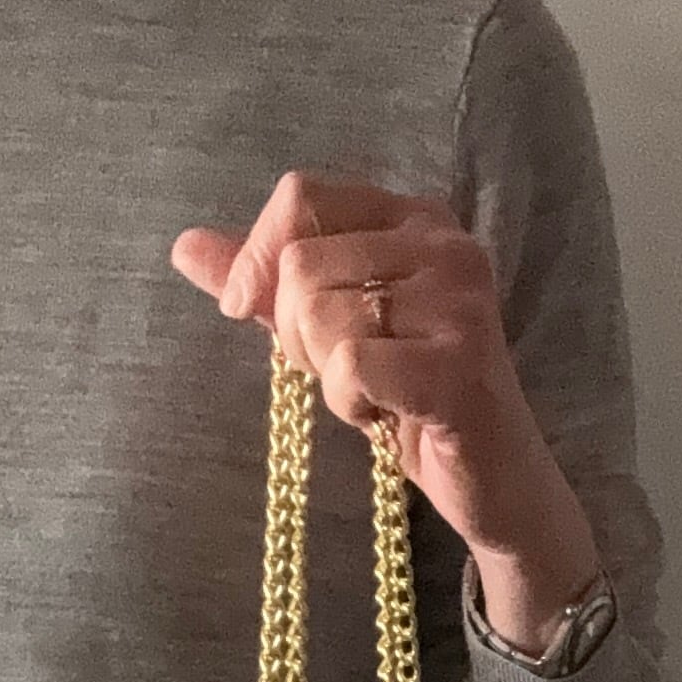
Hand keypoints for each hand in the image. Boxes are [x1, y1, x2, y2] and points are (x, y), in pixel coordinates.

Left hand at [171, 171, 601, 653]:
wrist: (497, 485)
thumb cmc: (415, 402)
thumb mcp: (335, 330)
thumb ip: (270, 284)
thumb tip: (184, 246)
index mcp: (417, 219)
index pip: (303, 196)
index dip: (259, 254)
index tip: (250, 308)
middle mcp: (446, 246)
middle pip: (302, 262)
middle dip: (297, 331)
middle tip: (344, 371)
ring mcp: (459, 305)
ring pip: (320, 314)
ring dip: (328, 374)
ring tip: (375, 395)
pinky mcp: (457, 367)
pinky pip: (351, 367)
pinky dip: (350, 405)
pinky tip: (387, 418)